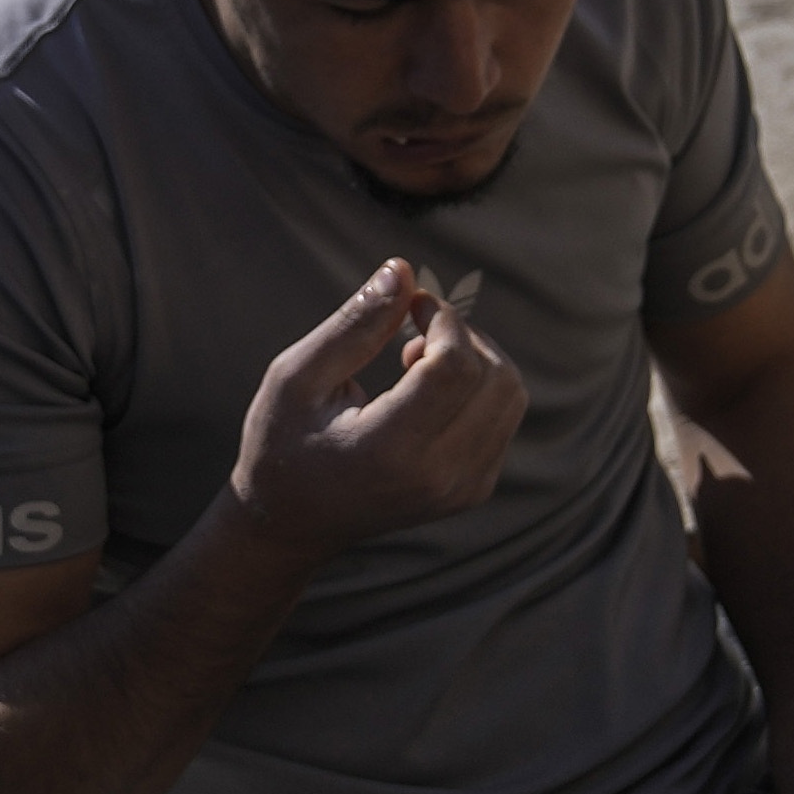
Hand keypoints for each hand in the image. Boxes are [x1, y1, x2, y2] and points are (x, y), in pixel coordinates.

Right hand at [225, 261, 529, 555]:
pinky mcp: (474, 489)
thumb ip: (354, 324)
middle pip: (495, 376)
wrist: (292, 523)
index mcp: (390, 451)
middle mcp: (438, 477)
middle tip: (413, 324)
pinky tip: (428, 389)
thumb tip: (403, 270)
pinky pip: (504, 416)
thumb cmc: (283, 443)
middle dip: (461, 333)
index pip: (455, 367)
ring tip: (417, 359)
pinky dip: (478, 386)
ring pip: (510, 394)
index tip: (411, 303)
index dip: (442, 319)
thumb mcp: (297, 376)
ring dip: (475, 357)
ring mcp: (462, 489)